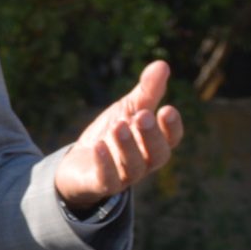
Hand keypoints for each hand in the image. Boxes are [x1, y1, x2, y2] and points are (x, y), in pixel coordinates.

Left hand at [54, 60, 186, 209]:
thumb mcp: (128, 109)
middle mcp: (144, 163)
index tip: (167, 109)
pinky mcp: (100, 185)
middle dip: (150, 135)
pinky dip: (104, 164)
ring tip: (118, 126)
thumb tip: (162, 64)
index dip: (171, 127)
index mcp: (154, 144)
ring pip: (133, 167)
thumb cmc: (112, 133)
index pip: (171, 139)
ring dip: (127, 146)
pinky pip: (106, 179)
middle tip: (142, 116)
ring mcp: (123, 177)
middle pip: (156, 154)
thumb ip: (147, 91)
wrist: (79, 161)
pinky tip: (98, 146)